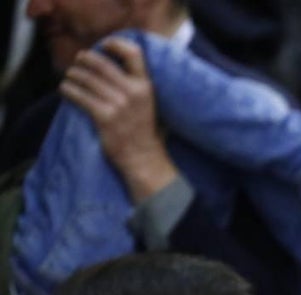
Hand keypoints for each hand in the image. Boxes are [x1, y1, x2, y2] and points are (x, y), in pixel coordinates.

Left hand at [60, 37, 178, 201]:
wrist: (143, 158)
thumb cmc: (143, 130)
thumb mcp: (148, 103)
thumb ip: (135, 84)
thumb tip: (111, 64)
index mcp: (146, 86)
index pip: (133, 53)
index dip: (116, 44)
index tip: (103, 45)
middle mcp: (134, 93)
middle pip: (102, 63)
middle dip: (85, 59)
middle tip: (78, 61)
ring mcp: (119, 105)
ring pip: (86, 79)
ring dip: (73, 75)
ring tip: (69, 76)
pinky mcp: (104, 117)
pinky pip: (79, 96)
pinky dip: (68, 90)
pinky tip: (65, 90)